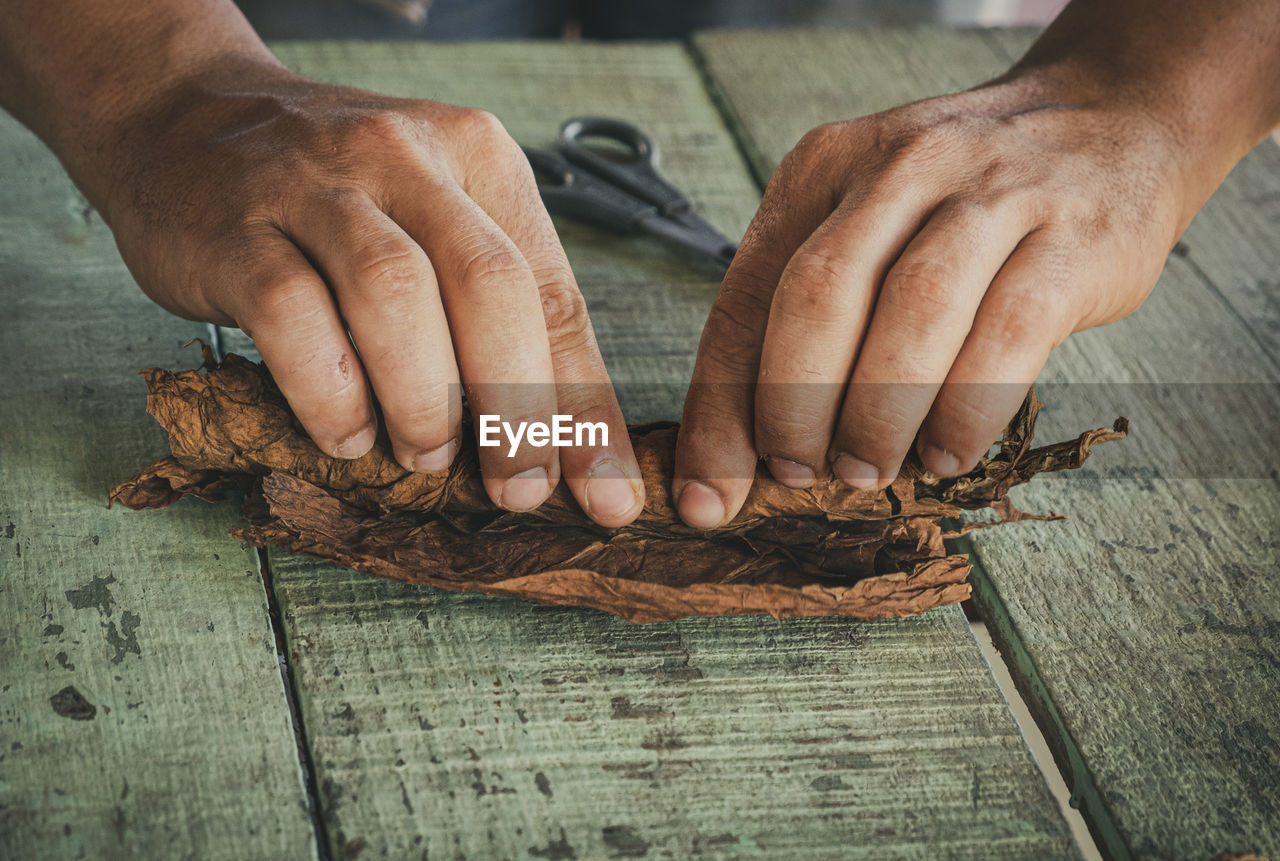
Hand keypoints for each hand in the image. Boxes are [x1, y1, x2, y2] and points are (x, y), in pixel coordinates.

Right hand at [92, 64, 644, 525]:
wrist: (185, 120)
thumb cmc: (341, 201)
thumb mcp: (438, 230)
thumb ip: (503, 323)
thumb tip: (572, 457)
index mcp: (480, 158)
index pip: (554, 292)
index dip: (584, 406)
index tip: (607, 496)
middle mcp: (406, 157)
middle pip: (489, 283)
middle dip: (516, 405)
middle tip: (516, 486)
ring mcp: (316, 185)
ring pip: (395, 292)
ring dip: (423, 396)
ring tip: (424, 454)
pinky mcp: (236, 228)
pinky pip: (292, 311)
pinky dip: (329, 390)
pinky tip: (345, 433)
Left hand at [673, 73, 1192, 527]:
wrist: (1112, 122)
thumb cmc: (964, 201)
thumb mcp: (867, 221)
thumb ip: (805, 314)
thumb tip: (744, 450)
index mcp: (825, 167)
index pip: (745, 294)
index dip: (720, 407)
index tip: (708, 493)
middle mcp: (901, 167)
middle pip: (819, 296)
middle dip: (794, 406)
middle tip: (801, 472)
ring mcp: (992, 194)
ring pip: (911, 317)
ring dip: (878, 416)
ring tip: (869, 469)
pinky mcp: (1071, 239)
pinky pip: (1007, 337)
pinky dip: (966, 411)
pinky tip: (947, 452)